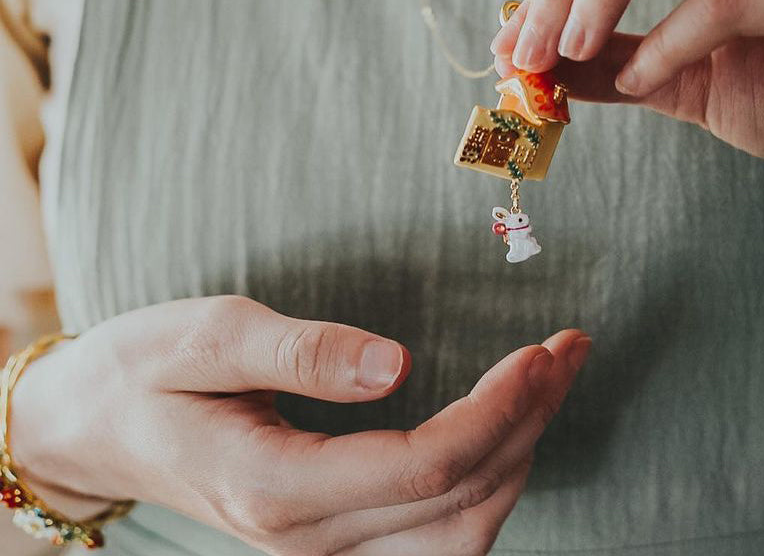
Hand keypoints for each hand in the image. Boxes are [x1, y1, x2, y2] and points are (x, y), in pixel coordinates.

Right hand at [9, 296, 589, 554]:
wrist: (91, 426)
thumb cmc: (141, 370)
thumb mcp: (207, 334)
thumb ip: (302, 350)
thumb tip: (400, 362)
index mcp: (275, 484)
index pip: (423, 467)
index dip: (498, 411)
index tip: (542, 349)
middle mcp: (306, 539)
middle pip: (457, 508)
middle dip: (529, 426)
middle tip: (569, 350)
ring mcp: (318, 552)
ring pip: (456, 542)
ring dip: (518, 460)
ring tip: (553, 382)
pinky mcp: (328, 541)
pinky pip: (432, 542)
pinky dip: (485, 489)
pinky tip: (507, 432)